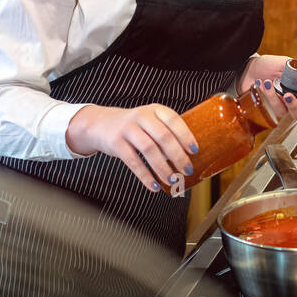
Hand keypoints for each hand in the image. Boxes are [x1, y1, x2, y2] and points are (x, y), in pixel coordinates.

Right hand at [64, 103, 198, 192]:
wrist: (101, 124)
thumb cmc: (134, 127)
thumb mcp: (150, 121)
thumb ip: (165, 133)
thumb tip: (185, 158)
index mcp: (154, 110)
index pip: (173, 120)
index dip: (186, 135)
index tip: (195, 151)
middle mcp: (141, 116)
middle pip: (163, 136)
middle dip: (177, 156)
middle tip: (187, 170)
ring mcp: (127, 129)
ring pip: (149, 149)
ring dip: (163, 168)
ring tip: (172, 180)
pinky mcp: (116, 143)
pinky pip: (133, 162)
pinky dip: (145, 176)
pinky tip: (154, 186)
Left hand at [237, 54, 296, 121]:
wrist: (248, 68)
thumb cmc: (269, 65)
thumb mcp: (286, 63)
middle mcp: (291, 100)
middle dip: (294, 106)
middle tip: (288, 95)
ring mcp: (279, 105)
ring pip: (283, 111)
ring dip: (274, 97)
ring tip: (268, 82)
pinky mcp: (267, 108)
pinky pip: (269, 108)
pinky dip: (266, 95)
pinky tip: (261, 84)